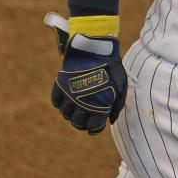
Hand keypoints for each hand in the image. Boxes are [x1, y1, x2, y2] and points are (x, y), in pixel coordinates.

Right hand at [48, 16, 126, 134]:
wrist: (96, 50)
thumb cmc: (112, 69)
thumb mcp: (121, 87)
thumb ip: (116, 105)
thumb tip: (110, 121)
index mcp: (99, 106)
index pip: (93, 127)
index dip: (95, 128)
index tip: (96, 125)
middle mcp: (81, 104)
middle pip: (77, 123)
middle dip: (83, 122)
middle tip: (87, 117)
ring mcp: (69, 95)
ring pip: (65, 114)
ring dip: (72, 113)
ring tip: (78, 108)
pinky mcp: (60, 85)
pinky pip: (56, 102)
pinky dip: (61, 103)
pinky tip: (68, 100)